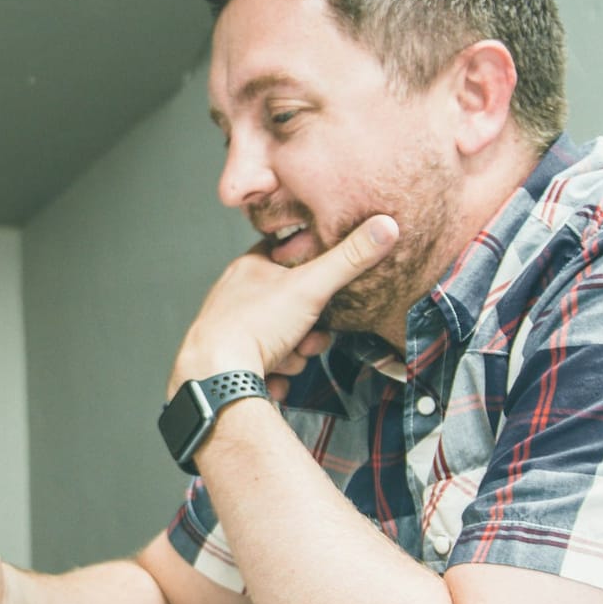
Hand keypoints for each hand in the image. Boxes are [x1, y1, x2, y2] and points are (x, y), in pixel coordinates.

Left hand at [170, 214, 399, 393]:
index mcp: (249, 268)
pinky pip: (264, 367)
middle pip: (290, 307)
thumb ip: (349, 259)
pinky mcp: (229, 362)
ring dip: (293, 355)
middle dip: (308, 329)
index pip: (287, 257)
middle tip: (309, 337)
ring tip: (285, 358)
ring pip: (281, 340)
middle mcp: (235, 297)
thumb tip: (385, 226)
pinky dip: (274, 376)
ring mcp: (230, 330)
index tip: (324, 289)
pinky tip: (271, 377)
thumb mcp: (310, 286)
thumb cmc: (255, 325)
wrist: (217, 376)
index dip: (312, 274)